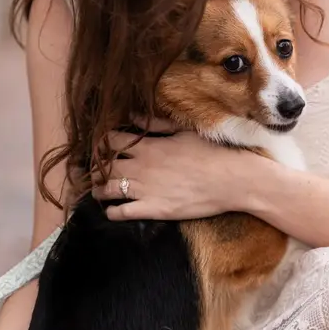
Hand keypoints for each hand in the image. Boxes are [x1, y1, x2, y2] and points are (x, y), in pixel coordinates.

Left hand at [93, 129, 249, 220]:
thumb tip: (132, 116)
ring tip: (99, 192)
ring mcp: (145, 190)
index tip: (101, 148)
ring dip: (98, 191)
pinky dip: (112, 212)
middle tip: (95, 172)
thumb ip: (156, 124)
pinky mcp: (153, 210)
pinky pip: (121, 213)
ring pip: (107, 190)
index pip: (110, 142)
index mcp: (148, 147)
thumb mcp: (183, 132)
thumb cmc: (212, 153)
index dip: (101, 144)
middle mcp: (141, 167)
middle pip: (104, 167)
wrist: (232, 180)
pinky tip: (112, 211)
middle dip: (95, 169)